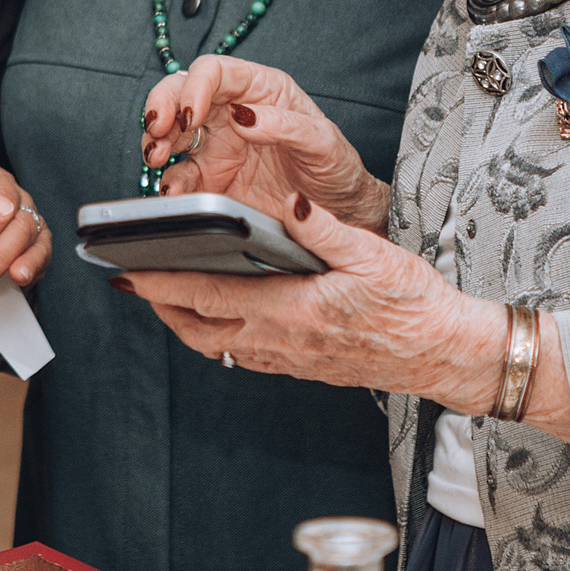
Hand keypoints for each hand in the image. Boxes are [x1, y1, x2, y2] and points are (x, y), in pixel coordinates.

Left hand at [114, 198, 509, 413]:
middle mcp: (280, 342)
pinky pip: (242, 356)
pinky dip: (216, 337)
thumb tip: (290, 203)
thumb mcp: (373, 255)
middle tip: (132, 282)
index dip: (161, 285)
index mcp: (290, 310)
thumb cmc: (413, 303)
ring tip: (165, 296)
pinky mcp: (300, 367)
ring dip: (185, 323)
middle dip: (159, 307)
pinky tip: (218, 317)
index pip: (208, 297)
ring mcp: (288, 360)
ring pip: (217, 347)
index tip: (126, 274)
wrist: (444, 353)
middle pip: (198, 330)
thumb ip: (324, 229)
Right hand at [140, 55, 386, 229]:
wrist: (339, 215)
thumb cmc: (336, 168)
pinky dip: (168, 181)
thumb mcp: (324, 144)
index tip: (190, 112)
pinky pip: (179, 175)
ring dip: (156, 140)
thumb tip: (244, 116)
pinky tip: (173, 191)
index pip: (216, 71)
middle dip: (163, 106)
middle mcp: (233, 112)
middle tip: (158, 129)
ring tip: (157, 156)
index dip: (196, 85)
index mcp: (261, 90)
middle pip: (182, 93)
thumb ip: (287, 126)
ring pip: (172, 131)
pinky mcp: (211, 181)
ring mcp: (218, 146)